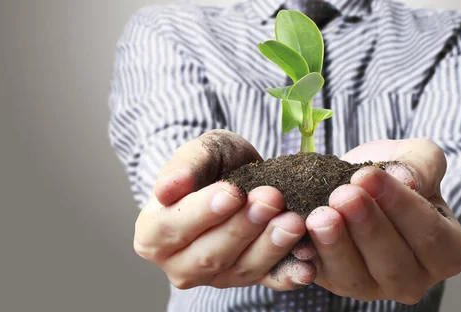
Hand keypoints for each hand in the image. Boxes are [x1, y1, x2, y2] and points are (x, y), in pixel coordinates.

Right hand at [133, 130, 315, 289]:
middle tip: (271, 199)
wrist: (240, 178)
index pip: (173, 228)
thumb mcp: (200, 152)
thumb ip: (184, 166)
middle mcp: (180, 264)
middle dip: (243, 227)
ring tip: (293, 221)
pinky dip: (289, 275)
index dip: (203, 212)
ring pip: (241, 269)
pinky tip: (307, 266)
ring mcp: (216, 277)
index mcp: (153, 234)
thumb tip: (166, 189)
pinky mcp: (249, 279)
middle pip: (210, 254)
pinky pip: (269, 281)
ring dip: (270, 247)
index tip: (233, 193)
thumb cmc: (213, 165)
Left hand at [305, 139, 460, 303]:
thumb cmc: (397, 172)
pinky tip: (298, 233)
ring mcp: (373, 287)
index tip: (369, 176)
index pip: (428, 234)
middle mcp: (412, 279)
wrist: (360, 181)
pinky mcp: (336, 282)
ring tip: (320, 215)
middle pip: (393, 263)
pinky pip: (321, 276)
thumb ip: (422, 166)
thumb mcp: (418, 157)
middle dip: (366, 227)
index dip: (399, 206)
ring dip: (335, 246)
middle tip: (343, 195)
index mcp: (444, 250)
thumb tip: (406, 180)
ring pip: (355, 278)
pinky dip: (308, 256)